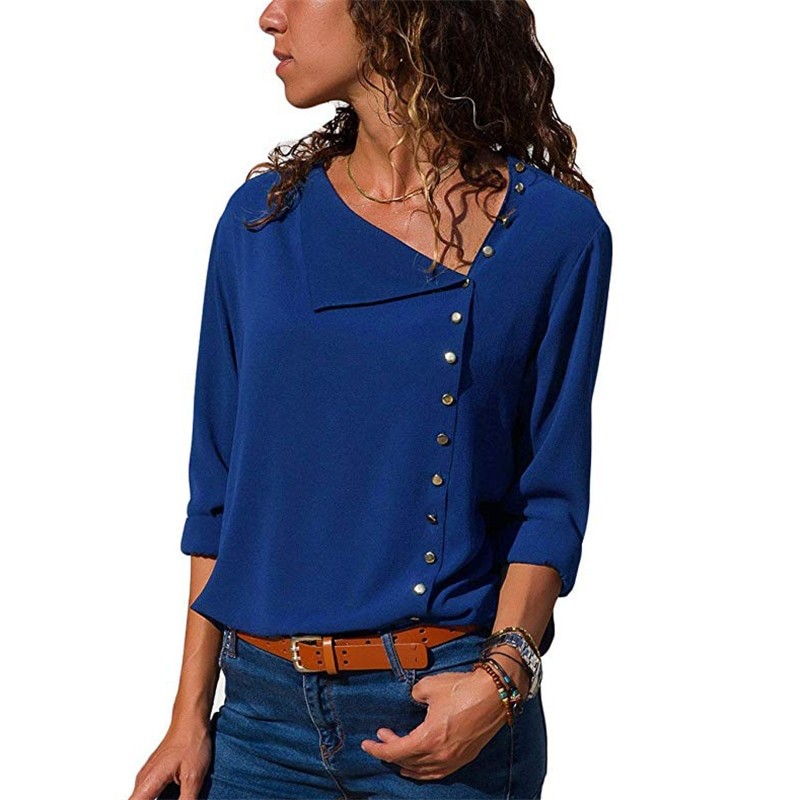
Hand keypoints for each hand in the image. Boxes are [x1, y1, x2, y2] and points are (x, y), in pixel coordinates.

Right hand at [128, 714, 212, 799]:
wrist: (192, 720)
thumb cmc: (191, 741)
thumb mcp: (193, 777)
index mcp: (147, 783)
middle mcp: (143, 781)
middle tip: (172, 797)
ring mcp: (147, 777)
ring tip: (174, 795)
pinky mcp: (155, 775)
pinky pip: (149, 795)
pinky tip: (173, 798)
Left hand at [360, 667, 507, 780]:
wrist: (495, 694)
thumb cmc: (464, 689)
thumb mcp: (429, 686)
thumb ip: (414, 695)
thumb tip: (412, 699)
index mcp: (428, 738)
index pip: (395, 751)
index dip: (378, 749)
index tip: (367, 744)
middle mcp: (440, 754)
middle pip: (407, 761)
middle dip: (390, 750)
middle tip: (382, 736)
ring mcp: (454, 759)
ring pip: (423, 771)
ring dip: (406, 765)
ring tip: (395, 757)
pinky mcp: (465, 757)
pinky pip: (438, 772)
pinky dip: (424, 771)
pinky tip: (420, 767)